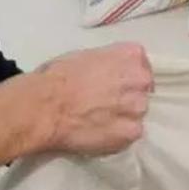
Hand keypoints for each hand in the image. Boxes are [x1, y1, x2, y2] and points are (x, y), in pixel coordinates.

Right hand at [33, 42, 153, 155]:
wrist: (46, 106)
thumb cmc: (58, 76)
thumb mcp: (86, 55)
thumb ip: (108, 63)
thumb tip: (109, 73)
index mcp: (130, 55)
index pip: (141, 64)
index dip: (126, 76)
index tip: (114, 83)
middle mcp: (140, 79)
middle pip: (142, 89)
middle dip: (128, 96)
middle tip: (106, 103)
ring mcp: (138, 107)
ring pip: (138, 113)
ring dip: (124, 116)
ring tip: (100, 120)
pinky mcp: (132, 132)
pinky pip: (131, 133)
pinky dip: (119, 134)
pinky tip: (101, 132)